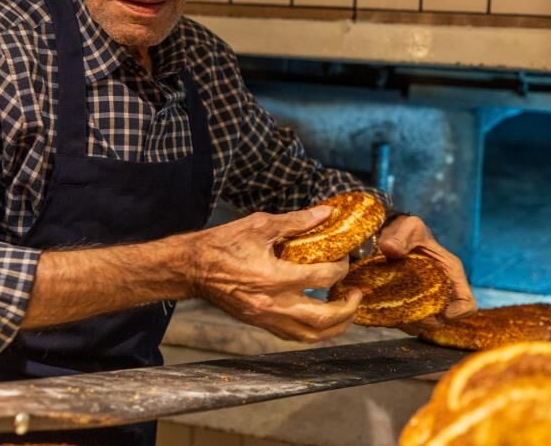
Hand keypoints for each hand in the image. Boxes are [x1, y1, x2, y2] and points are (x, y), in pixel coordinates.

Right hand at [191, 205, 361, 342]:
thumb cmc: (222, 244)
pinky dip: (315, 331)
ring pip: (312, 335)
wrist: (192, 269)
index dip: (341, 267)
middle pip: (324, 318)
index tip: (345, 258)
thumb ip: (296, 221)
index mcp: (273, 277)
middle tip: (357, 292)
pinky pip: (295, 336)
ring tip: (347, 309)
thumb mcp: (259, 225)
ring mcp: (266, 318)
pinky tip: (322, 318)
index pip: (322, 278)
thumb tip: (326, 213)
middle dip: (348, 307)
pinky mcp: (261, 324)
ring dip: (336, 325)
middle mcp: (272, 304)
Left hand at [377, 215, 476, 333]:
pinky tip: (383, 309)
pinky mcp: (410, 303)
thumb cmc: (406, 229)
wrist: (390, 234)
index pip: (467, 304)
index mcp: (451, 273)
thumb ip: (400, 236)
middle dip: (426, 321)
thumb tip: (389, 249)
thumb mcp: (407, 227)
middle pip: (443, 320)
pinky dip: (398, 320)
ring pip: (424, 324)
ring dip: (410, 323)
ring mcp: (426, 299)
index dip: (457, 313)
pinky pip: (408, 321)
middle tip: (404, 313)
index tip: (438, 311)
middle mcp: (442, 290)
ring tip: (392, 310)